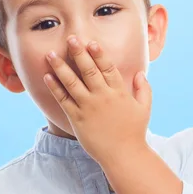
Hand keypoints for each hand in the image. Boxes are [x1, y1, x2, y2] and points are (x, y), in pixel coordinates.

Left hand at [43, 35, 151, 164]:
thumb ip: (144, 89)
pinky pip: (64, 100)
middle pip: (88, 70)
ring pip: (72, 82)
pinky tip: (48, 76)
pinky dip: (55, 87)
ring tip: (51, 54)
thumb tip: (141, 73)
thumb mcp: (144, 109)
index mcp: (119, 92)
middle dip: (78, 53)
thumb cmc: (134, 132)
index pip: (108, 67)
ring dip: (61, 67)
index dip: (99, 54)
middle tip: (70, 38)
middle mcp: (103, 97)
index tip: (91, 42)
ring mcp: (89, 107)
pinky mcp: (77, 118)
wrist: (123, 155)